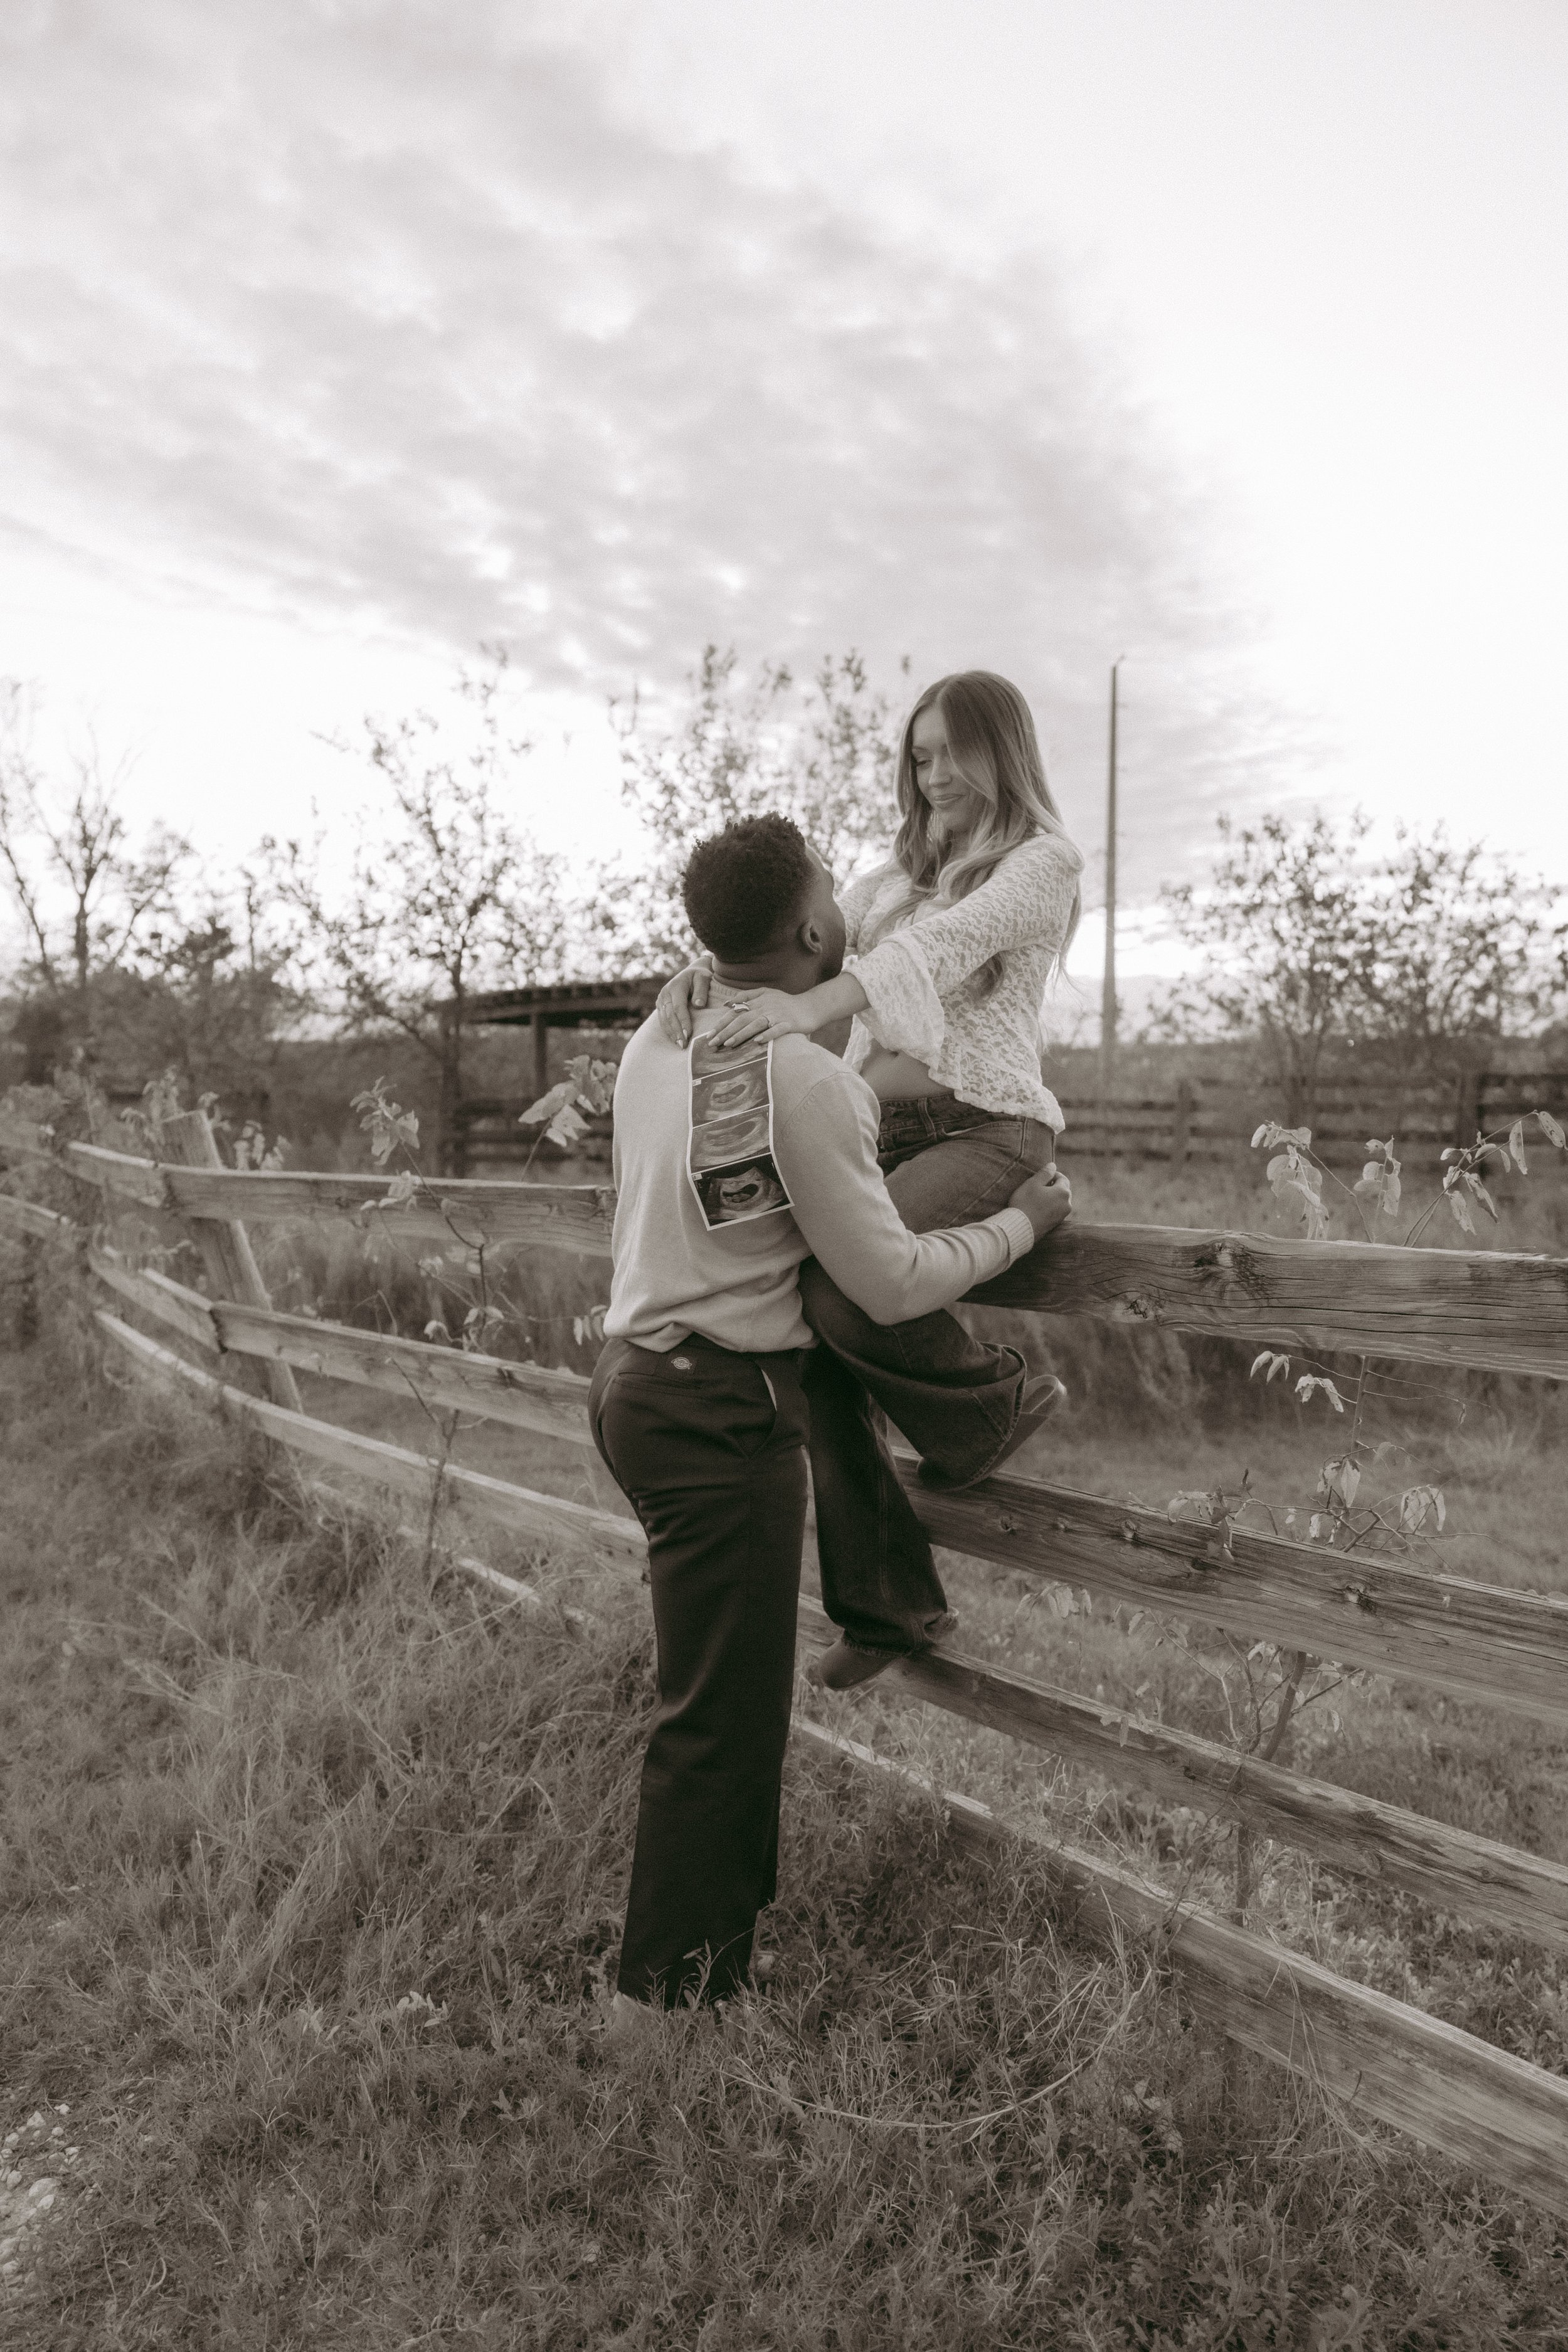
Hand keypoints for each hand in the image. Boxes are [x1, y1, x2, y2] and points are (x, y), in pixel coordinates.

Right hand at [656, 956, 713, 1046]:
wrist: (691, 973)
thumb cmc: (701, 976)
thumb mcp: (704, 978)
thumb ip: (702, 990)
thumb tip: (698, 1005)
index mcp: (676, 985)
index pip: (678, 1006)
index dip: (683, 1021)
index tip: (689, 1034)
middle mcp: (665, 992)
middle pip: (669, 1015)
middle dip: (676, 1031)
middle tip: (683, 1044)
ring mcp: (661, 999)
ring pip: (664, 1019)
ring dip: (671, 1033)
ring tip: (680, 1045)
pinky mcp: (660, 1005)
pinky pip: (662, 1019)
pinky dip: (668, 1030)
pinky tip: (675, 1039)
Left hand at [705, 987, 820, 1051]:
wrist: (812, 1005)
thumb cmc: (787, 1003)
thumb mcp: (766, 993)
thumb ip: (747, 996)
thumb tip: (727, 1004)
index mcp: (759, 1000)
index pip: (736, 1011)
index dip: (722, 1023)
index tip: (709, 1035)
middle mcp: (766, 1006)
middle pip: (742, 1019)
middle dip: (725, 1031)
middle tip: (712, 1044)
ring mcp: (778, 1015)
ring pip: (756, 1024)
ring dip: (741, 1034)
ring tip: (728, 1044)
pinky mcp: (790, 1024)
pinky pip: (777, 1030)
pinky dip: (767, 1035)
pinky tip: (757, 1042)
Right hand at [1008, 1165, 1071, 1243]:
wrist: (1020, 1228)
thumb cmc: (1025, 1203)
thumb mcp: (1033, 1183)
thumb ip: (1044, 1173)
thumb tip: (1053, 1165)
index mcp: (1063, 1192)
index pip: (1062, 1177)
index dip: (1051, 1175)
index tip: (1040, 1177)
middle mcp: (1067, 1204)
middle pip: (1063, 1189)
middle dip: (1052, 1186)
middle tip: (1037, 1187)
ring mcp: (1062, 1215)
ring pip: (1059, 1200)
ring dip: (1051, 1197)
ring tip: (1036, 1197)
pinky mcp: (1056, 1224)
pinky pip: (1055, 1210)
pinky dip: (1049, 1206)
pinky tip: (1037, 1208)